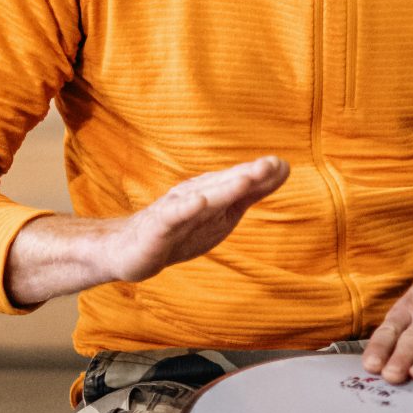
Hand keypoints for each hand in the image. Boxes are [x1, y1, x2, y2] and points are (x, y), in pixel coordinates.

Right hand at [109, 157, 289, 281]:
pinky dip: (185, 208)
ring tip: (246, 179)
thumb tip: (283, 168)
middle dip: (246, 175)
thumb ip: (251, 191)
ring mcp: (175, 210)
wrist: (129, 249)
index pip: (239, 182)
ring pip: (203, 198)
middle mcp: (194, 195)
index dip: (260, 175)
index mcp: (211, 192)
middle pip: (224, 185)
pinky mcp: (157, 228)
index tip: (282, 165)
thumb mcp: (222, 212)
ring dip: (224, 188)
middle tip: (270, 164)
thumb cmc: (182, 229)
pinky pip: (172, 217)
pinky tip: (198, 201)